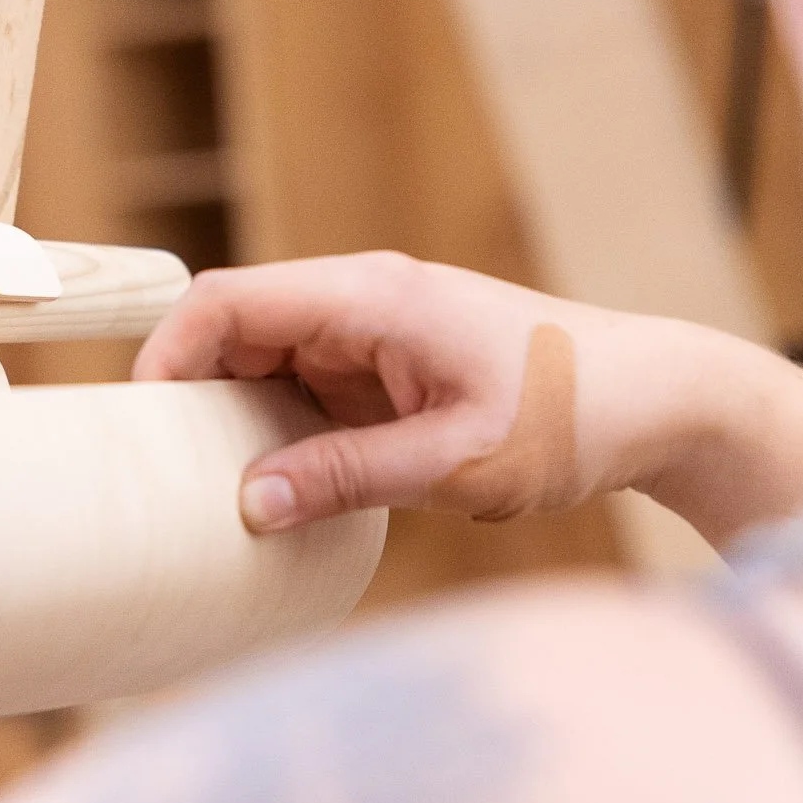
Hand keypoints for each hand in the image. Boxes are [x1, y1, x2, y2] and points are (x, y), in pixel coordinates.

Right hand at [133, 253, 802, 545]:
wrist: (661, 402)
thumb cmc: (571, 416)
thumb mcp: (455, 464)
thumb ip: (345, 478)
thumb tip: (244, 505)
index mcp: (371, 297)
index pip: (229, 301)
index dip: (168, 355)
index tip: (140, 425)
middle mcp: (364, 302)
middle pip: (236, 330)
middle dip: (191, 396)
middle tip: (158, 474)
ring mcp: (378, 334)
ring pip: (268, 365)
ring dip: (237, 422)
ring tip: (206, 493)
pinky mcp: (394, 370)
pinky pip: (310, 392)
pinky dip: (283, 435)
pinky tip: (276, 491)